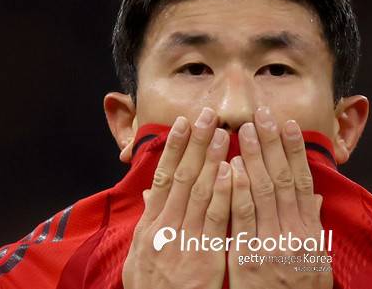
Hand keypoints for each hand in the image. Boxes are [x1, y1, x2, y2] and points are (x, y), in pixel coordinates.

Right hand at [122, 107, 231, 288]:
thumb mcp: (141, 257)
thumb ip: (149, 223)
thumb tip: (152, 194)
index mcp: (150, 226)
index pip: (163, 177)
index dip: (174, 148)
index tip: (184, 123)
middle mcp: (164, 227)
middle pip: (181, 176)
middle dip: (195, 143)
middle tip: (207, 114)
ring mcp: (184, 240)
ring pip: (197, 191)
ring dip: (210, 159)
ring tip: (222, 132)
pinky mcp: (204, 255)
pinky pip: (214, 219)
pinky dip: (221, 193)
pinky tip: (230, 170)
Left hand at [228, 107, 332, 288]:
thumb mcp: (316, 263)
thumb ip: (313, 228)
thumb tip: (314, 199)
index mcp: (311, 233)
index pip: (303, 182)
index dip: (296, 151)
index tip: (289, 125)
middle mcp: (294, 234)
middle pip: (283, 179)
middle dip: (273, 145)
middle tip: (263, 115)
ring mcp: (271, 244)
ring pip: (263, 192)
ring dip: (254, 157)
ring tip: (246, 129)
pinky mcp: (247, 257)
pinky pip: (241, 218)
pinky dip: (237, 189)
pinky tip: (230, 166)